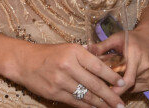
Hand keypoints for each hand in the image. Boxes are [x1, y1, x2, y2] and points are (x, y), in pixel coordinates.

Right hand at [10, 41, 125, 107]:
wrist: (26, 62)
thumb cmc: (50, 53)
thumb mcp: (70, 48)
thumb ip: (86, 56)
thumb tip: (105, 64)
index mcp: (75, 52)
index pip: (98, 66)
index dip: (112, 76)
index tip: (122, 83)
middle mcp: (69, 66)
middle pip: (94, 84)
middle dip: (110, 95)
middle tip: (121, 103)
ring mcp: (61, 81)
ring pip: (85, 96)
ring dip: (100, 104)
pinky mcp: (54, 93)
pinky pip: (74, 102)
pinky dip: (86, 106)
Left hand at [102, 21, 148, 93]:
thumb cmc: (133, 38)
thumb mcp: (117, 39)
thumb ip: (101, 46)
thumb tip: (84, 49)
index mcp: (136, 55)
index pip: (127, 80)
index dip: (117, 89)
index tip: (105, 93)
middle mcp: (145, 67)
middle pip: (128, 85)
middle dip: (116, 87)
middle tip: (103, 89)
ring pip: (131, 88)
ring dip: (122, 86)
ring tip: (114, 80)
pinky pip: (137, 88)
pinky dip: (129, 86)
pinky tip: (125, 78)